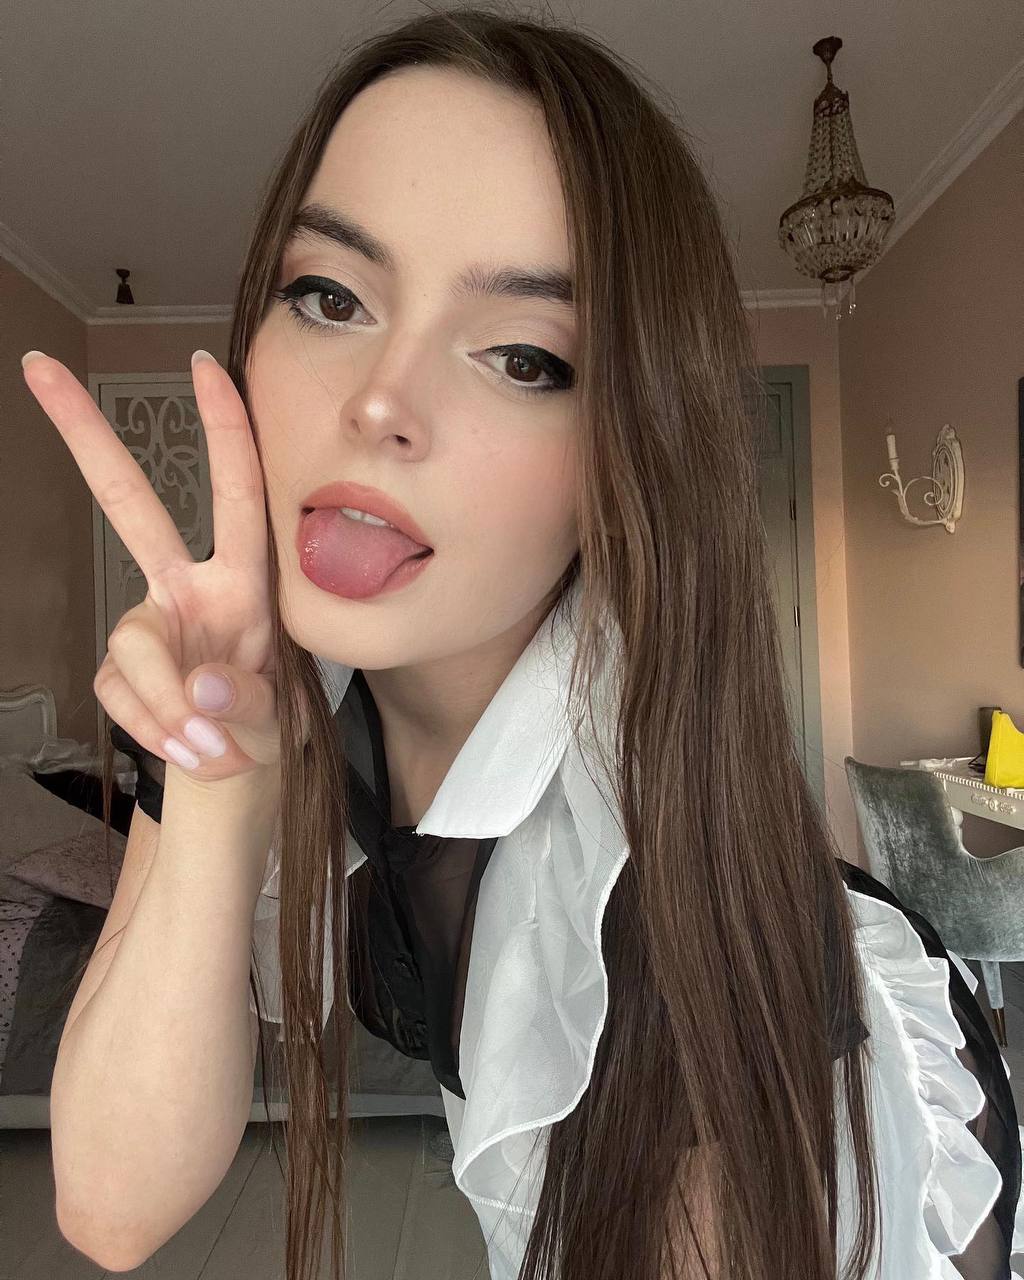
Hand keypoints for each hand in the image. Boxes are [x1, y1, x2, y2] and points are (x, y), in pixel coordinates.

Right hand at [21, 349, 288, 781]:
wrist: (240, 779)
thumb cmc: (272, 726)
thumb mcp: (286, 714)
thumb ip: (253, 703)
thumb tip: (203, 689)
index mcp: (245, 582)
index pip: (237, 496)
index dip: (226, 432)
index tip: (205, 366)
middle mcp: (189, 588)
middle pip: (131, 506)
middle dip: (87, 438)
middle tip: (40, 368)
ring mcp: (150, 627)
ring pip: (133, 646)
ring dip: (170, 706)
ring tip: (214, 748)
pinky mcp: (118, 673)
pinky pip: (122, 697)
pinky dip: (157, 732)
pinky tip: (191, 752)